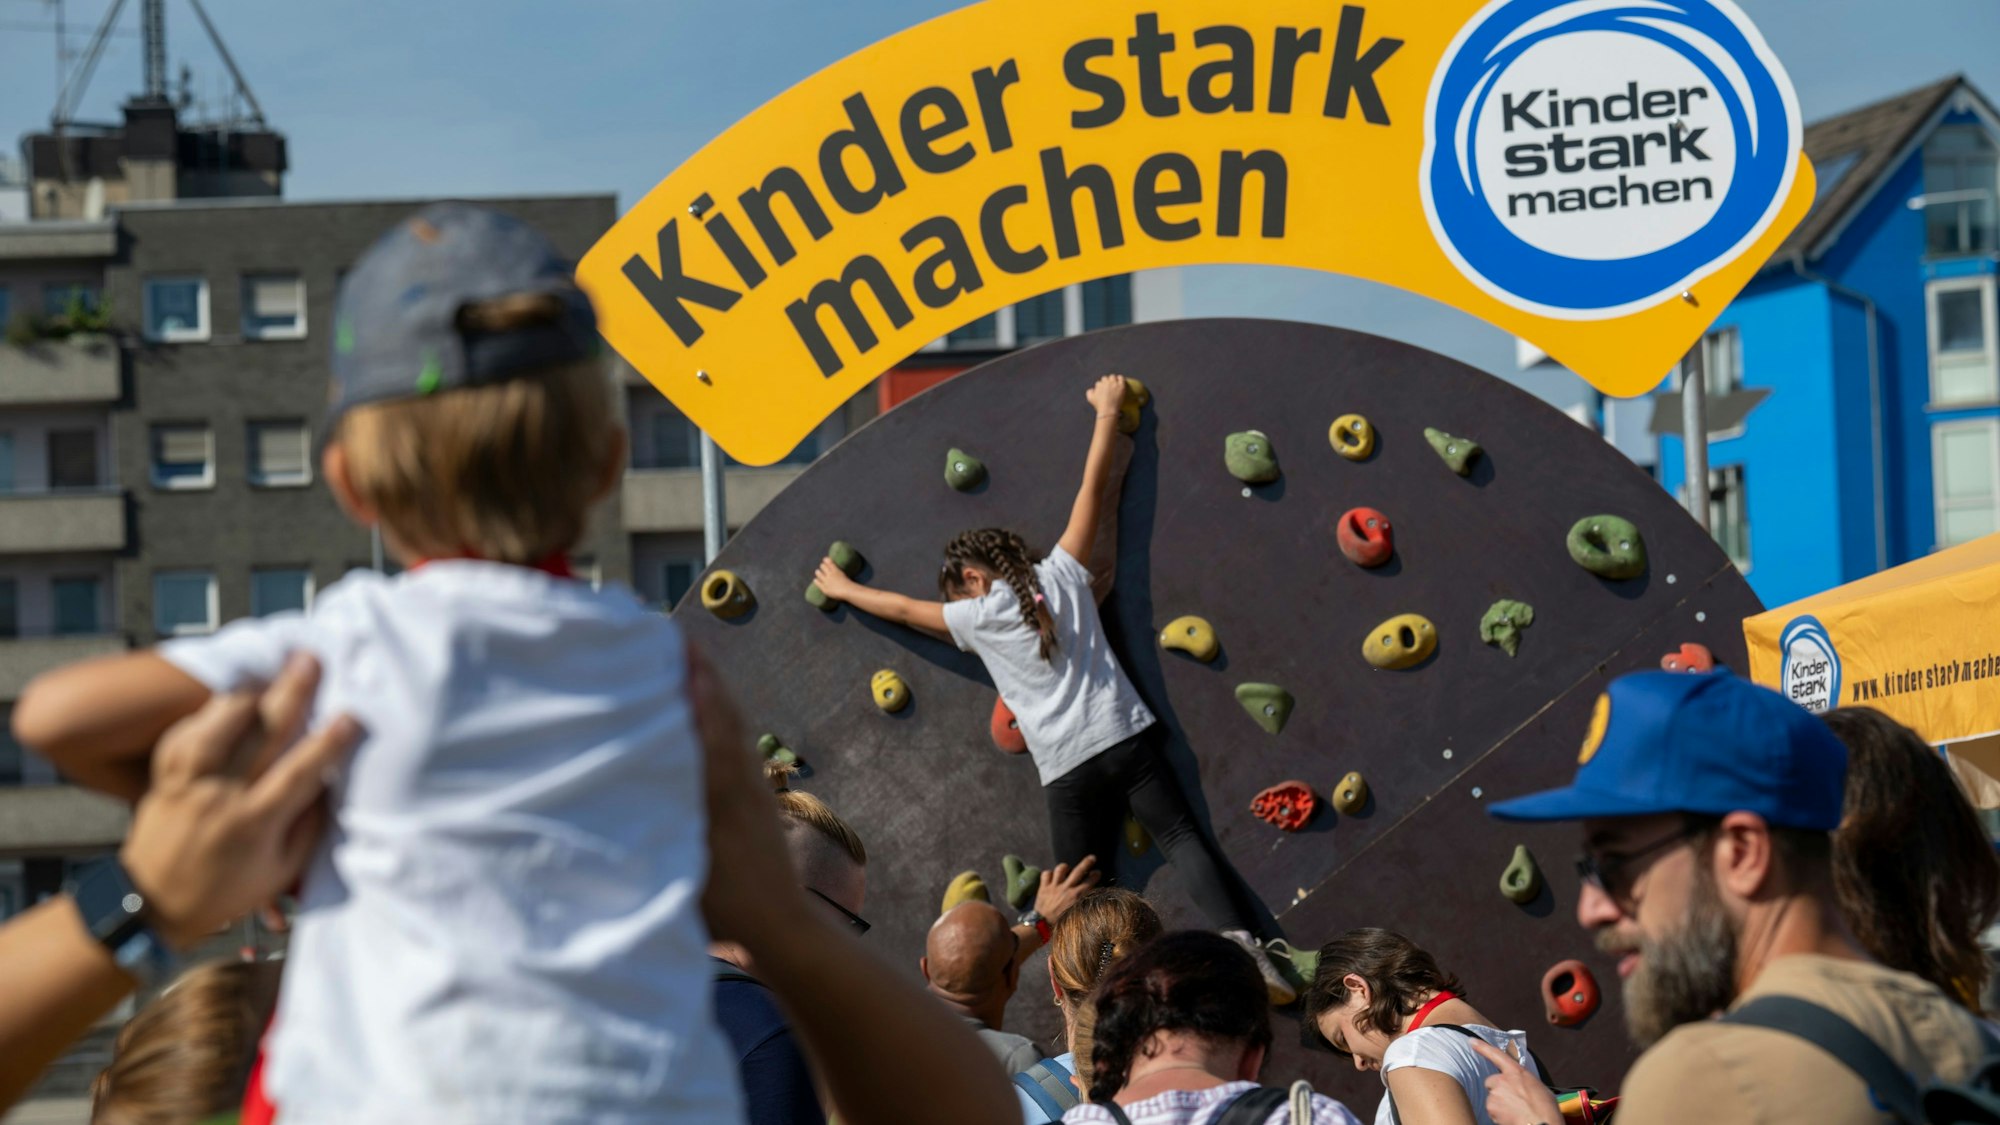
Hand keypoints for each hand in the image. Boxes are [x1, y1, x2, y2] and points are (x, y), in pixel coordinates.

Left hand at [120, 653, 359, 950]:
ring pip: (215, 727)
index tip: (350, 717)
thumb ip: (306, 826)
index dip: (327, 744)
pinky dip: (206, 713)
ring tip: (266, 670)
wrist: (151, 905)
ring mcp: (187, 784)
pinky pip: (183, 734)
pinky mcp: (164, 778)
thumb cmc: (225, 892)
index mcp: (253, 824)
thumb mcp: (278, 871)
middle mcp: (219, 798)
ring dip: (244, 694)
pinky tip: (228, 697)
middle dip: (289, 694)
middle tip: (309, 661)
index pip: (298, 774)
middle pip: (259, 736)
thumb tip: (328, 782)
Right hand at [688, 643, 805, 943]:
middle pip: (721, 715)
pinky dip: (721, 712)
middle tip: (673, 637)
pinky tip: (707, 700)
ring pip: (731, 724)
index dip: (694, 694)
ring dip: (710, 687)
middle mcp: (740, 783)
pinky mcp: (756, 794)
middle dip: (699, 674)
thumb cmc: (728, 912)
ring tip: (686, 654)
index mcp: (722, 799)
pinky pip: (737, 740)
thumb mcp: (687, 878)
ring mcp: (751, 786)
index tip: (678, 656)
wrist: (782, 928)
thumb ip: (661, 841)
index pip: (708, 734)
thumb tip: (627, 808)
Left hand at [813, 558, 860, 600]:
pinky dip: (816, 580)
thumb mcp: (846, 576)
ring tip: (818, 572)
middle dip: (822, 566)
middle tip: (822, 567)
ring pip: (818, 573)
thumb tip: (841, 574)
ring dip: (818, 572)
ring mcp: (826, 580)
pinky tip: (815, 580)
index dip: (826, 560)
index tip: (825, 559)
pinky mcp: (823, 587)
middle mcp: (830, 573)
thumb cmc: (850, 585)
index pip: (829, 561)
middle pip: (823, 566)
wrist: (847, 591)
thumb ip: (841, 574)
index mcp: (836, 570)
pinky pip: (817, 582)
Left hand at [1032, 855, 1100, 922]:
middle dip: (1087, 862)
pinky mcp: (1043, 887)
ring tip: (1067, 869)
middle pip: (1079, 871)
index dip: (1095, 876)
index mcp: (1076, 896)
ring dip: (1065, 867)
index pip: (1089, 882)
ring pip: (1061, 869)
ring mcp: (1054, 886)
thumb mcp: (1075, 914)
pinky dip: (1049, 874)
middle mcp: (1066, 888)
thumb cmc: (1060, 924)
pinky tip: (1051, 877)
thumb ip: (1081, 903)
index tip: (1098, 872)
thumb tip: (1088, 895)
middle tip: (1092, 857)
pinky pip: (1046, 874)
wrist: (1041, 926)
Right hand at [1085, 375, 1126, 417]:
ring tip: (1115, 383)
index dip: (1100, 386)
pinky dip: (1120, 378)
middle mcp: (1106, 382)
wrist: (1108, 410)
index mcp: (1099, 385)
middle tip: (1108, 386)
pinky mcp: (1121, 386)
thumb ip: (1089, 392)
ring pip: (1112, 377)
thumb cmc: (1099, 406)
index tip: (1103, 390)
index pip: (1099, 383)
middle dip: (1106, 382)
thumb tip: (1092, 389)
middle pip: (1105, 378)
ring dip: (1112, 379)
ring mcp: (1114, 384)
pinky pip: (1121, 378)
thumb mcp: (1091, 399)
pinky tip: (1120, 381)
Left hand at [1469, 1038, 1562, 1124]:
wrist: (1542, 1124)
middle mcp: (1502, 1080)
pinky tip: (1511, 1118)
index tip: (1471, 1041)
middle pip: (1491, 1082)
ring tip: (1516, 1111)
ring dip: (1500, 1105)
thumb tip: (1520, 1086)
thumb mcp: (1537, 1087)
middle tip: (1513, 1101)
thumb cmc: (1545, 1109)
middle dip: (1498, 1090)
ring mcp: (1495, 1093)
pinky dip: (1499, 1116)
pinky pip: (1492, 1111)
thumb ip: (1523, 1082)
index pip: (1497, 1055)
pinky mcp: (1491, 1106)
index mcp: (1516, 1072)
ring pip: (1492, 1098)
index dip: (1483, 1047)